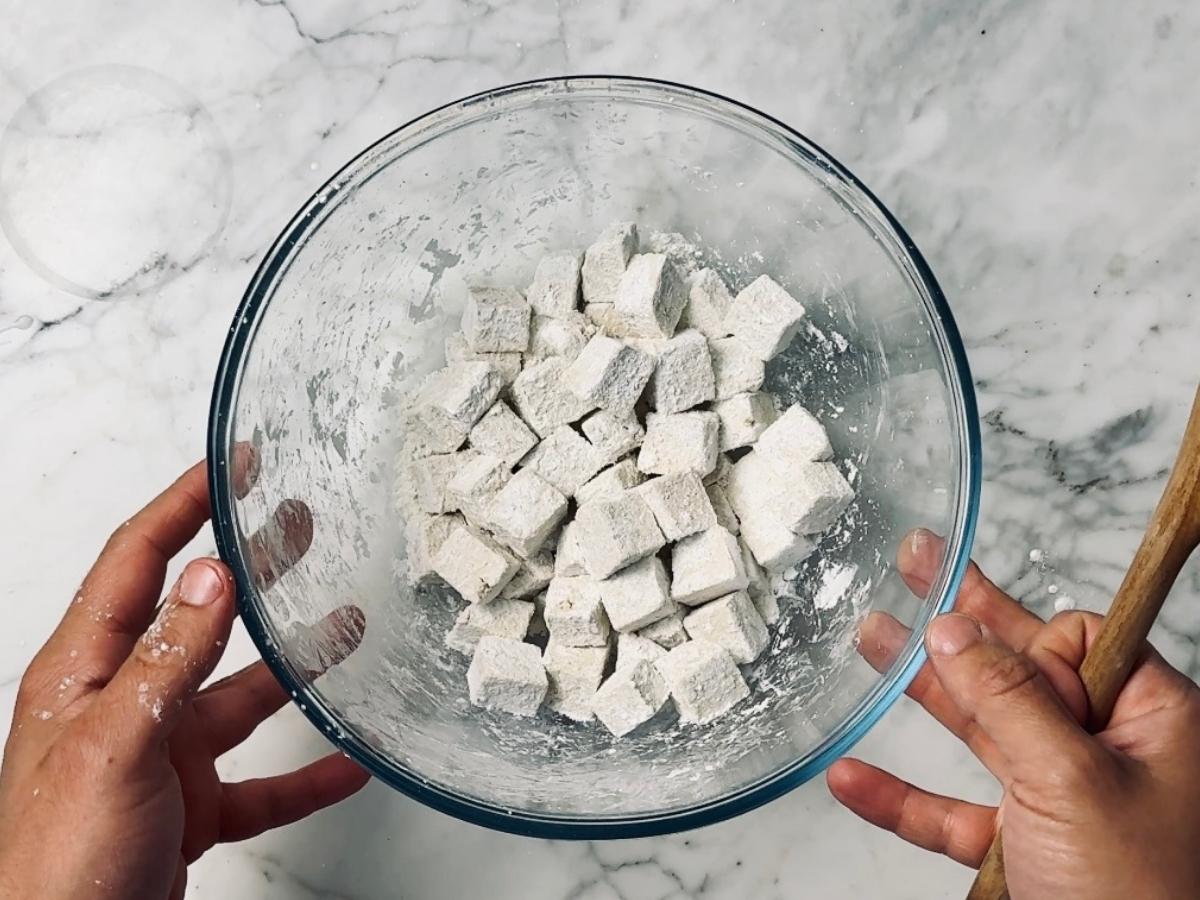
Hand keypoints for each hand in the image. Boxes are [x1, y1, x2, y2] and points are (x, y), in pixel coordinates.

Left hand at [0, 460, 369, 899]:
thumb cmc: (54, 868)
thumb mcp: (114, 747)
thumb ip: (167, 661)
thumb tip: (210, 578)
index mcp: (86, 672)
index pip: (136, 560)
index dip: (186, 504)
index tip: (233, 467)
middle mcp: (123, 703)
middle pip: (196, 614)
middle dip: (249, 568)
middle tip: (294, 527)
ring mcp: (159, 755)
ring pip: (240, 695)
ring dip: (294, 666)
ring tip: (344, 629)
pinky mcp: (188, 806)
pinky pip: (262, 781)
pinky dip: (308, 773)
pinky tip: (347, 763)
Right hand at [828, 529, 1199, 899]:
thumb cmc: (1142, 897)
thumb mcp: (1072, 781)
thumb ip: (1010, 699)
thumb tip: (956, 629)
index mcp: (1150, 721)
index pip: (1078, 642)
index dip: (1031, 648)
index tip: (1005, 678)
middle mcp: (1108, 752)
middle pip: (1020, 669)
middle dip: (959, 623)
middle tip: (919, 560)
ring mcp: (1062, 800)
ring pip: (982, 731)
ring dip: (920, 694)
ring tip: (871, 638)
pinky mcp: (1023, 847)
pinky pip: (954, 810)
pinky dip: (903, 798)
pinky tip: (855, 778)